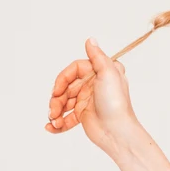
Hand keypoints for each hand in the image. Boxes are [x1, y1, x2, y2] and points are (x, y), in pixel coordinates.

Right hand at [46, 37, 140, 157]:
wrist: (117, 131)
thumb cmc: (115, 102)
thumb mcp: (109, 74)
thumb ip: (98, 56)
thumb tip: (90, 39)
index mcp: (100, 73)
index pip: (74, 70)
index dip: (63, 79)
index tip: (57, 90)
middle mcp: (93, 85)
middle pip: (66, 86)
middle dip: (57, 98)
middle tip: (54, 109)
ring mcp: (87, 101)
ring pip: (63, 102)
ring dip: (55, 111)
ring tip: (54, 120)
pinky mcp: (83, 116)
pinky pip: (66, 117)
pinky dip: (57, 123)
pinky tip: (51, 128)